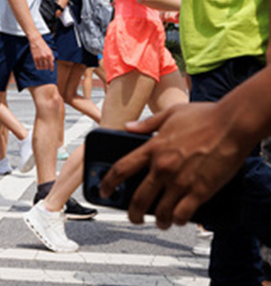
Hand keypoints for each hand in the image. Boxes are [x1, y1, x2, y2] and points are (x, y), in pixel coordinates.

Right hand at [29, 36, 53, 69]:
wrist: (36, 41)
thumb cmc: (43, 45)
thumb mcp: (49, 50)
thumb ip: (51, 56)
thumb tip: (52, 61)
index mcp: (49, 55)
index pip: (51, 64)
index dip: (51, 68)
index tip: (51, 70)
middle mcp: (45, 57)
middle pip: (46, 66)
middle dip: (46, 68)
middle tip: (45, 68)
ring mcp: (39, 57)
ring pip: (41, 66)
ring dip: (42, 68)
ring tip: (42, 68)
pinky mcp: (35, 57)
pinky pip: (37, 65)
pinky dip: (38, 67)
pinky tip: (38, 67)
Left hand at [99, 102, 249, 228]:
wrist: (232, 125)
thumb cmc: (204, 116)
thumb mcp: (169, 114)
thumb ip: (146, 124)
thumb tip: (128, 127)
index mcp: (153, 148)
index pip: (121, 169)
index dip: (108, 183)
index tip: (104, 190)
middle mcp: (163, 167)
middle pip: (138, 198)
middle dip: (132, 212)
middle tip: (132, 217)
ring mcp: (181, 181)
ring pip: (160, 211)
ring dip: (157, 220)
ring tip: (159, 221)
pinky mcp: (200, 191)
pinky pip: (183, 215)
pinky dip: (177, 220)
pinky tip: (178, 219)